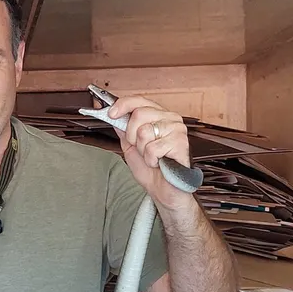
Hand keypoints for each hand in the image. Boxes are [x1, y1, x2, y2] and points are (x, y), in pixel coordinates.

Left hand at [107, 95, 193, 211]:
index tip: (111, 114)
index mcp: (159, 116)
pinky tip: (159, 162)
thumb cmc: (151, 170)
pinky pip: (153, 148)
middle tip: (140, 148)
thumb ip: (123, 129)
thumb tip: (112, 114)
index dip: (123, 105)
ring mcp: (177, 130)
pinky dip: (151, 160)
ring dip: (143, 150)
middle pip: (139, 114)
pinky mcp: (181, 143)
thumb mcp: (130, 146)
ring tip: (152, 157)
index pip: (139, 100)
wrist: (164, 191)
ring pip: (145, 131)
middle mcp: (170, 119)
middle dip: (132, 136)